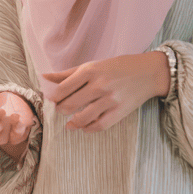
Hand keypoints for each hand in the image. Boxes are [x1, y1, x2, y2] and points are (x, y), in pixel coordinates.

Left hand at [43, 52, 169, 131]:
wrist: (148, 72)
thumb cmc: (117, 67)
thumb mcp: (92, 65)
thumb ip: (67, 73)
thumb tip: (44, 77)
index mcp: (90, 71)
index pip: (62, 89)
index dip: (53, 97)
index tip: (52, 99)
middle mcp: (99, 85)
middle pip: (70, 104)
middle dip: (61, 109)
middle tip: (61, 109)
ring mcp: (110, 100)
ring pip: (83, 117)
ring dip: (72, 122)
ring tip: (70, 121)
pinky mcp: (120, 112)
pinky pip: (99, 125)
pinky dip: (88, 128)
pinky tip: (84, 126)